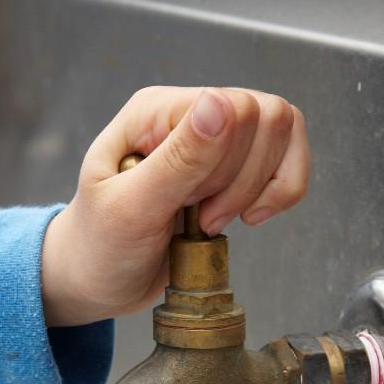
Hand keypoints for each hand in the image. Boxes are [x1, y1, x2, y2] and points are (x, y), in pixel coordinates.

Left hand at [42, 84, 308, 325]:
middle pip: (268, 118)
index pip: (237, 108)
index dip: (228, 166)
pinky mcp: (234, 166)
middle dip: (243, 183)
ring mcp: (215, 138)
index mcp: (157, 111)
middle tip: (201, 219)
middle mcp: (189, 114)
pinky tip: (246, 217)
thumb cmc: (99, 245)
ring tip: (212, 220)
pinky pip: (287, 160)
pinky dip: (278, 194)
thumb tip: (219, 104)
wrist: (96, 280)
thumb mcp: (131, 208)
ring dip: (258, 189)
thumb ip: (177, 159)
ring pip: (284, 134)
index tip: (192, 207)